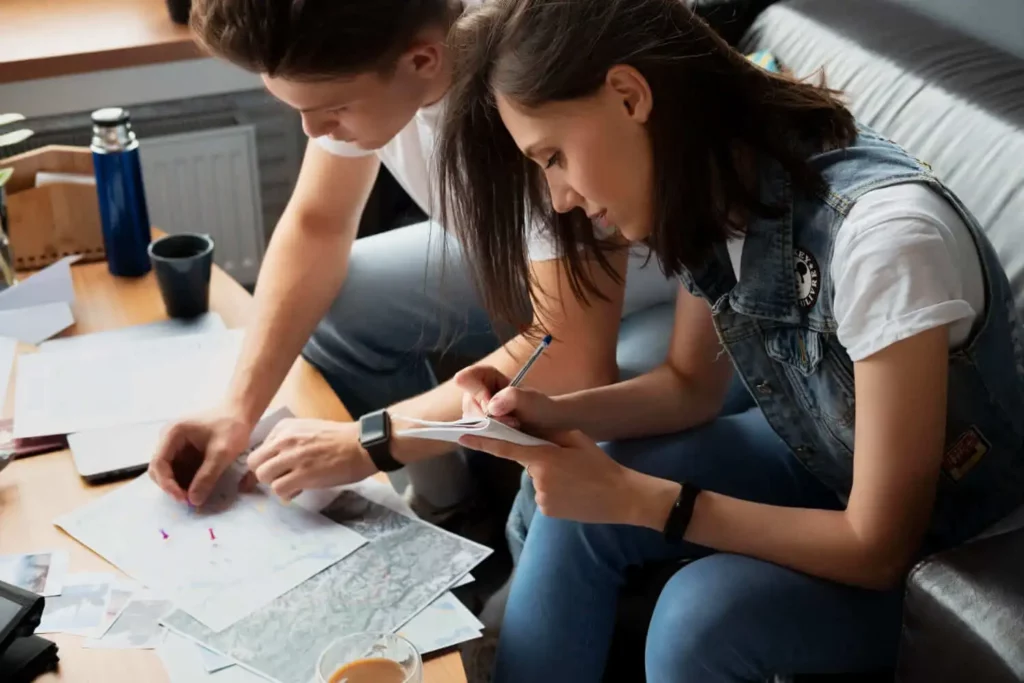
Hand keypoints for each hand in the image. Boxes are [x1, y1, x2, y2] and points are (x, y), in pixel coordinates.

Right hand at [149, 407, 253, 505]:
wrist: (240, 413)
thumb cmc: (231, 427)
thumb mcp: (222, 453)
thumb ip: (207, 476)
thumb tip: (193, 501)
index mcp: (172, 434)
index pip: (159, 463)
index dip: (168, 484)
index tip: (183, 499)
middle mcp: (168, 440)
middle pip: (159, 470)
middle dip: (172, 487)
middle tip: (191, 500)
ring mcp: (175, 447)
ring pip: (168, 473)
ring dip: (179, 486)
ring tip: (197, 496)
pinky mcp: (184, 453)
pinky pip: (179, 471)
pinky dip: (187, 482)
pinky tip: (201, 488)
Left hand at [246, 419, 376, 501]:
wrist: (363, 445)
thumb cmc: (340, 439)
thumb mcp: (308, 430)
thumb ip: (289, 442)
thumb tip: (276, 462)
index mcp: (285, 427)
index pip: (260, 448)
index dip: (268, 461)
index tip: (280, 467)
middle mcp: (284, 439)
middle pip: (255, 462)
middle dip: (266, 473)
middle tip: (282, 477)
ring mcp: (292, 457)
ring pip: (263, 476)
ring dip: (276, 483)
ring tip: (293, 483)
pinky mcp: (302, 474)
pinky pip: (279, 489)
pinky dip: (286, 493)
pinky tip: (299, 490)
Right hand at [454, 365, 570, 432]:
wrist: (547, 425)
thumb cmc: (540, 407)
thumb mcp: (530, 399)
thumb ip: (512, 397)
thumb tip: (491, 407)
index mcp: (486, 375)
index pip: (466, 378)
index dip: (477, 392)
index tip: (492, 405)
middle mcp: (478, 392)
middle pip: (468, 404)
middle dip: (486, 416)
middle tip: (510, 421)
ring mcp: (477, 410)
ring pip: (469, 421)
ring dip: (489, 428)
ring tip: (512, 426)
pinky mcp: (480, 427)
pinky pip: (474, 433)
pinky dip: (488, 436)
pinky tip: (505, 435)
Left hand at [459, 430, 646, 523]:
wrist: (622, 497)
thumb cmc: (600, 465)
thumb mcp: (576, 439)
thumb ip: (547, 433)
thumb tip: (525, 429)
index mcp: (544, 457)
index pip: (506, 447)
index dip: (482, 442)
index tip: (462, 437)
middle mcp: (537, 479)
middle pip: (529, 462)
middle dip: (542, 459)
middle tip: (570, 463)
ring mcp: (541, 498)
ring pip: (537, 480)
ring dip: (550, 477)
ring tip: (576, 479)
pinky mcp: (546, 511)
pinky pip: (543, 495)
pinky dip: (554, 491)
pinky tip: (573, 492)